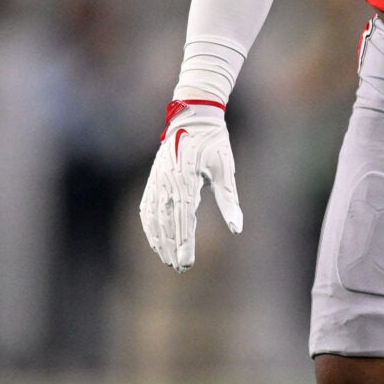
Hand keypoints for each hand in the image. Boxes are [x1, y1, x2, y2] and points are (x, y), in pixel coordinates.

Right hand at [138, 101, 241, 270]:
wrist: (193, 115)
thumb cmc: (214, 142)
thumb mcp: (226, 170)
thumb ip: (229, 200)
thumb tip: (236, 228)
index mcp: (186, 179)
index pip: (184, 219)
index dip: (184, 243)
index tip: (187, 263)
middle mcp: (167, 182)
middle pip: (167, 223)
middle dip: (172, 247)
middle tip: (179, 268)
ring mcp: (157, 180)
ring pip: (154, 217)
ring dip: (159, 240)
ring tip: (166, 259)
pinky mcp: (154, 179)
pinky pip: (147, 206)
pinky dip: (149, 225)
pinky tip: (154, 239)